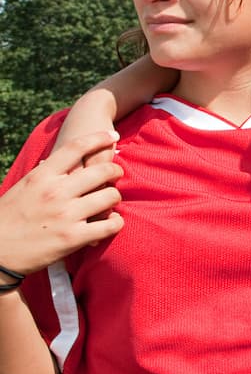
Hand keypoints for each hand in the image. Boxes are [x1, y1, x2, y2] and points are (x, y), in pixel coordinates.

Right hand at [0, 130, 123, 276]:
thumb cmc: (7, 219)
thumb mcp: (23, 188)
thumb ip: (44, 176)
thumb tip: (58, 162)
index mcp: (41, 177)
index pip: (76, 147)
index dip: (98, 138)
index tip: (112, 135)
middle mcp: (56, 192)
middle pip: (102, 170)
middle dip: (115, 171)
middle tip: (116, 175)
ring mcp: (66, 214)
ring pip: (111, 196)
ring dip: (114, 198)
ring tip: (110, 202)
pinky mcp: (74, 238)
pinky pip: (110, 225)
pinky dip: (116, 223)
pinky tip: (112, 222)